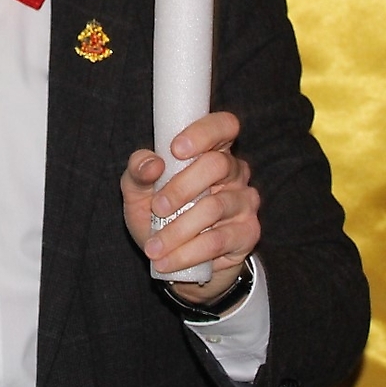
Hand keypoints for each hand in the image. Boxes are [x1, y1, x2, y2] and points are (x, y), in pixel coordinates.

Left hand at [121, 111, 260, 305]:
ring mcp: (244, 201)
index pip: (224, 125)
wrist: (175, 261)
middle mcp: (234, 171)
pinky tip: (166, 260)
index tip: (176, 149)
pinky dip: (187, 252)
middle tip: (156, 207)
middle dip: (181, 187)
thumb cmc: (159, 215)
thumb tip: (152, 164)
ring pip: (215, 207)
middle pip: (217, 165)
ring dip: (178, 230)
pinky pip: (218, 240)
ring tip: (153, 247)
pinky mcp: (247, 233)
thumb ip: (138, 171)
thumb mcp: (139, 191)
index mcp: (211, 150)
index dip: (203, 132)